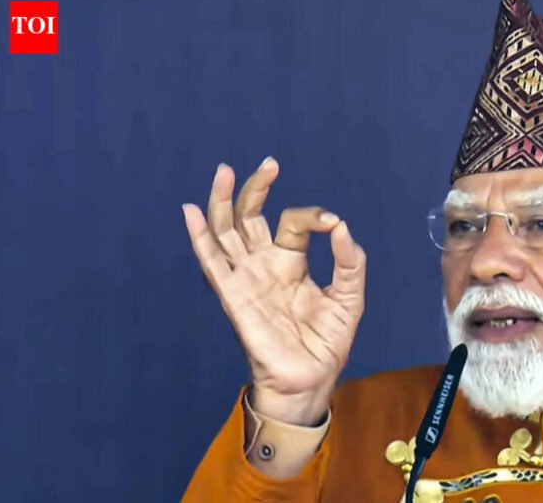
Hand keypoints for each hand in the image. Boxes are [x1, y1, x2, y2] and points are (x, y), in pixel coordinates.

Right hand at [181, 157, 365, 425]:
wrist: (310, 378)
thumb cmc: (327, 341)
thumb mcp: (349, 297)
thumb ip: (349, 262)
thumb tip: (341, 226)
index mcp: (291, 262)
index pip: (292, 223)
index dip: (311, 215)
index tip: (331, 222)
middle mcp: (264, 265)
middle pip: (249, 217)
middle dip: (255, 189)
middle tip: (269, 164)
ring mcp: (246, 278)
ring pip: (226, 231)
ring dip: (223, 201)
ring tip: (224, 171)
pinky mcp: (234, 296)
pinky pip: (212, 263)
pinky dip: (200, 236)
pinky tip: (192, 211)